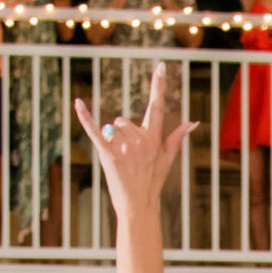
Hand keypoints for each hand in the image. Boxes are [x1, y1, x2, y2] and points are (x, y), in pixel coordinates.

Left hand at [73, 62, 194, 219]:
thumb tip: (193, 122)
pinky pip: (94, 131)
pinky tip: (78, 102)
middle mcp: (140, 140)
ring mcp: (124, 147)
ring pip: (112, 128)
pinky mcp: (108, 154)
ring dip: (112, 141)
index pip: (156, 106)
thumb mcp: (167, 158)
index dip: (158, 86)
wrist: (137, 204)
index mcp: (154, 138)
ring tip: (119, 162)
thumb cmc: (152, 181)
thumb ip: (177, 137)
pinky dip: (85, 117)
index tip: (161, 67)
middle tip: (127, 157)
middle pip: (124, 121)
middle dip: (121, 133)